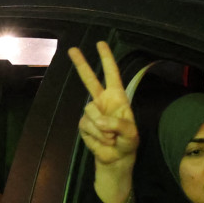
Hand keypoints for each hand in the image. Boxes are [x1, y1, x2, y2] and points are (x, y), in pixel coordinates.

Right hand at [68, 41, 138, 166]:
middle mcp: (102, 100)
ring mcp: (92, 112)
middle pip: (90, 80)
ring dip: (102, 128)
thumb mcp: (131, 133)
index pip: (112, 75)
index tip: (100, 43)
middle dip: (81, 64)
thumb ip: (118, 125)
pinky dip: (97, 135)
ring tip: (111, 137)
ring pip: (91, 111)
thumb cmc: (128, 142)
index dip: (107, 59)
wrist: (116, 159)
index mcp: (117, 97)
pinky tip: (104, 140)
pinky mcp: (83, 124)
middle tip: (72, 49)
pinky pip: (87, 125)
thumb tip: (99, 121)